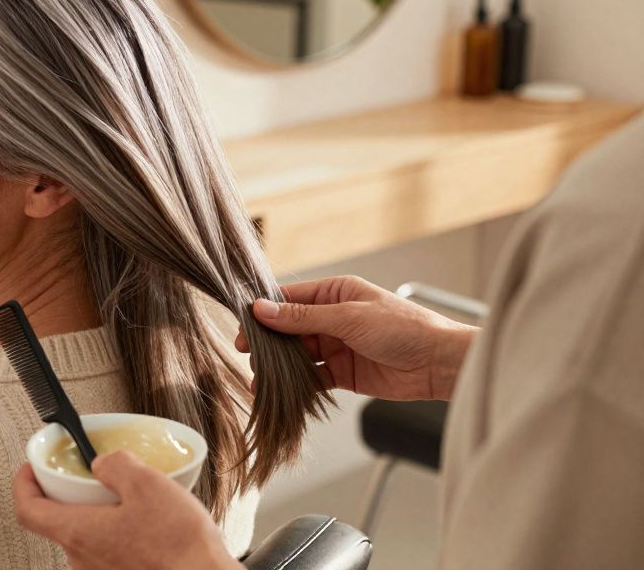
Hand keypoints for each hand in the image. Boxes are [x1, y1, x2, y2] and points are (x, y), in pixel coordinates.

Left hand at [13, 452, 242, 569]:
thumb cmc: (179, 546)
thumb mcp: (146, 483)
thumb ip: (115, 466)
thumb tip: (104, 464)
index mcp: (78, 533)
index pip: (27, 510)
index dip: (23, 484)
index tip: (29, 468)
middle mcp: (82, 559)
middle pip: (57, 522)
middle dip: (67, 495)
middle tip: (84, 477)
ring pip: (86, 537)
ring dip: (97, 514)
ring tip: (125, 499)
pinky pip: (107, 551)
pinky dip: (116, 533)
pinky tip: (145, 524)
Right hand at [241, 275, 476, 400]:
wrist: (440, 364)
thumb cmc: (405, 328)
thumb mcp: (349, 317)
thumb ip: (303, 317)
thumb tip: (263, 309)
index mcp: (336, 293)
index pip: (290, 298)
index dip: (265, 311)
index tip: (245, 326)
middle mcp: (334, 317)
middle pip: (290, 328)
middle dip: (269, 342)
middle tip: (247, 354)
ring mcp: (338, 346)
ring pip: (299, 355)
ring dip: (280, 366)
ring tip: (259, 379)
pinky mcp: (344, 373)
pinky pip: (314, 378)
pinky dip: (298, 385)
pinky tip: (282, 392)